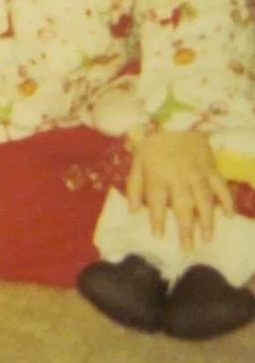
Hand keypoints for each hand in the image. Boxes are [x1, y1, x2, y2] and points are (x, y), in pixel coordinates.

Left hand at [126, 129, 233, 249]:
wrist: (174, 114)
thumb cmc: (151, 139)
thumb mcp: (136, 159)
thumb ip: (135, 186)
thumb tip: (133, 212)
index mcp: (157, 174)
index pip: (157, 202)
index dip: (157, 220)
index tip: (159, 237)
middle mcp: (178, 177)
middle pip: (183, 207)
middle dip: (186, 229)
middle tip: (188, 249)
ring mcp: (198, 172)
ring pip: (204, 201)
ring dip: (207, 221)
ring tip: (208, 239)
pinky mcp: (212, 166)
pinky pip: (221, 186)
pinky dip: (226, 201)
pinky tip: (229, 216)